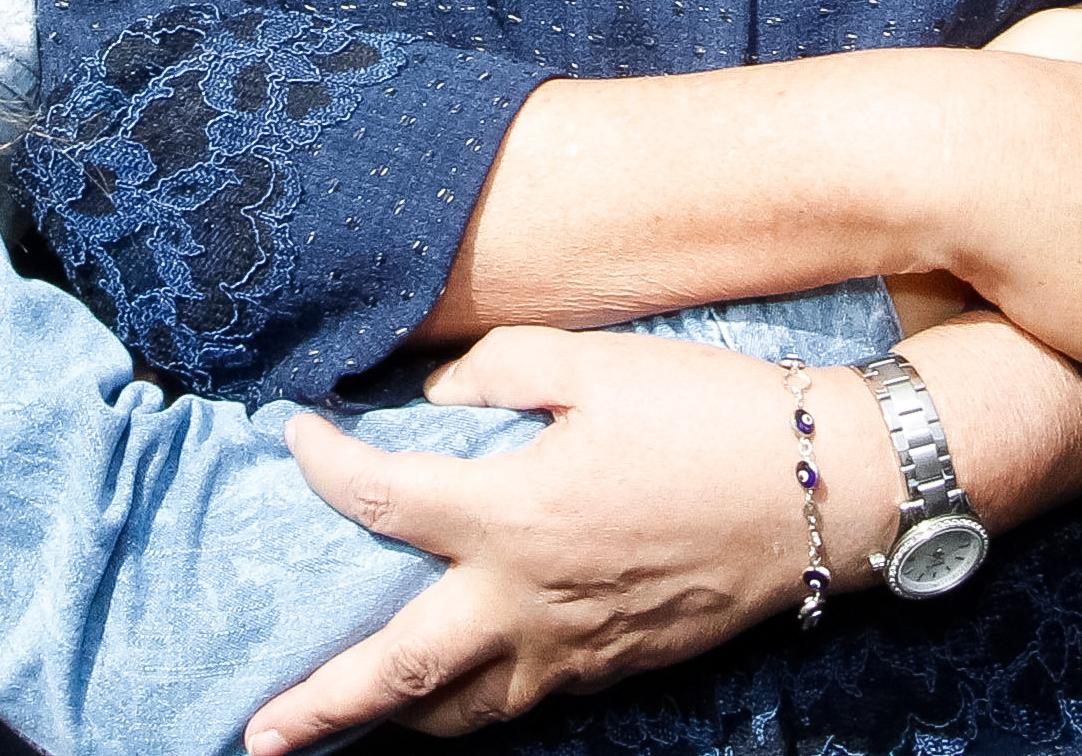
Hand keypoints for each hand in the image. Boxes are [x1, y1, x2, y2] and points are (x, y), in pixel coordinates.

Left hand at [245, 328, 885, 747]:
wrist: (824, 491)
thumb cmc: (711, 414)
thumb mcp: (599, 361)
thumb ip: (502, 367)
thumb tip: (440, 396)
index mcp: (513, 514)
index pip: (383, 500)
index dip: (326, 466)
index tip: (296, 438)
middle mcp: (529, 599)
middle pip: (400, 671)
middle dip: (322, 705)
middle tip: (257, 731)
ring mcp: (576, 645)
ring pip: (465, 709)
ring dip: (396, 723)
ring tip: (341, 731)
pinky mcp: (620, 662)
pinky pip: (529, 699)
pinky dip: (479, 707)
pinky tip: (465, 695)